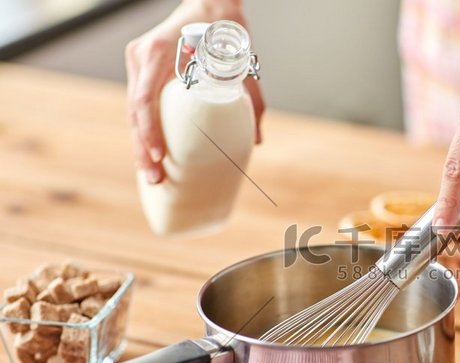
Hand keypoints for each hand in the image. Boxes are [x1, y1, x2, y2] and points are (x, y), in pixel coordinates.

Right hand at [125, 0, 264, 183]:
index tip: (158, 155)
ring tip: (152, 175)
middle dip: (143, 149)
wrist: (210, 2)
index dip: (148, 131)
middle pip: (135, 112)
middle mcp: (141, 57)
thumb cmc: (224, 28)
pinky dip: (144, 130)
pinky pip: (139, 105)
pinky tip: (150, 154)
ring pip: (133, 112)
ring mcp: (137, 63)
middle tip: (156, 179)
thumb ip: (251, 100)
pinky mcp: (141, 70)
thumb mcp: (241, 61)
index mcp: (158, 53)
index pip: (144, 99)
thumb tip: (257, 140)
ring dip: (140, 144)